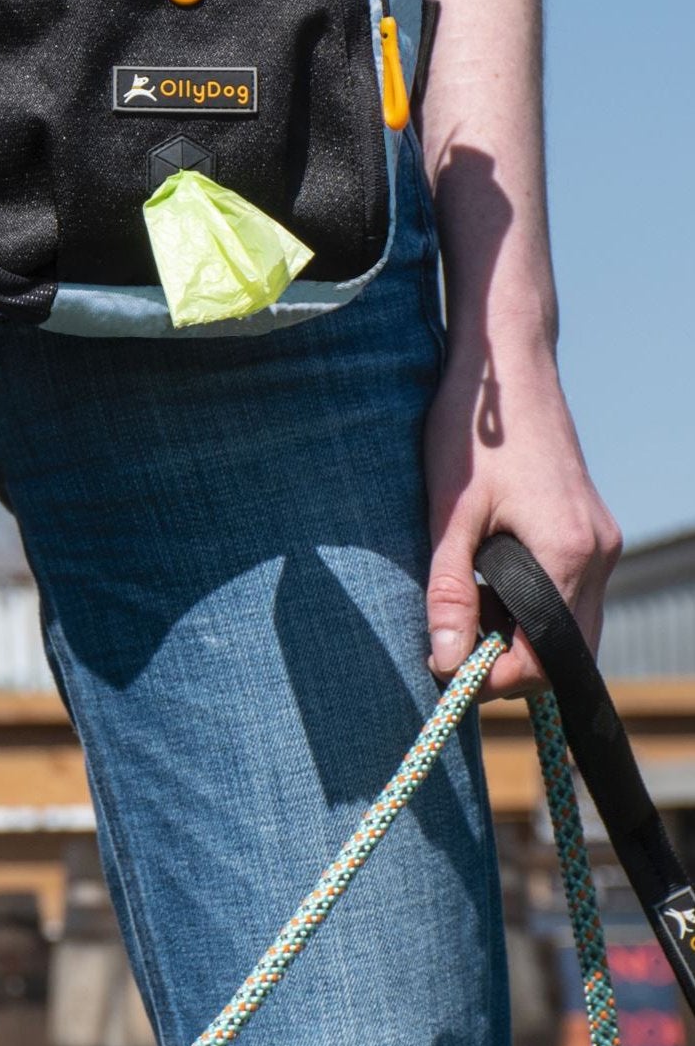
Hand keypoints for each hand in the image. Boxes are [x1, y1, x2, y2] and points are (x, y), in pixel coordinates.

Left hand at [423, 335, 621, 697]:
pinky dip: (531, 604)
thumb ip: (449, 592)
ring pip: (572, 622)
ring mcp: (600, 539)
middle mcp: (598, 552)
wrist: (506, 367)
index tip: (445, 671)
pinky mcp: (589, 528)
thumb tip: (447, 662)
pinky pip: (569, 590)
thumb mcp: (448, 516)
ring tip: (460, 610)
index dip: (498, 678)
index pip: (549, 657)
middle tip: (449, 647)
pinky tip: (483, 581)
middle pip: (570, 649)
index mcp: (569, 553)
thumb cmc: (470, 436)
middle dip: (512, 664)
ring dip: (520, 633)